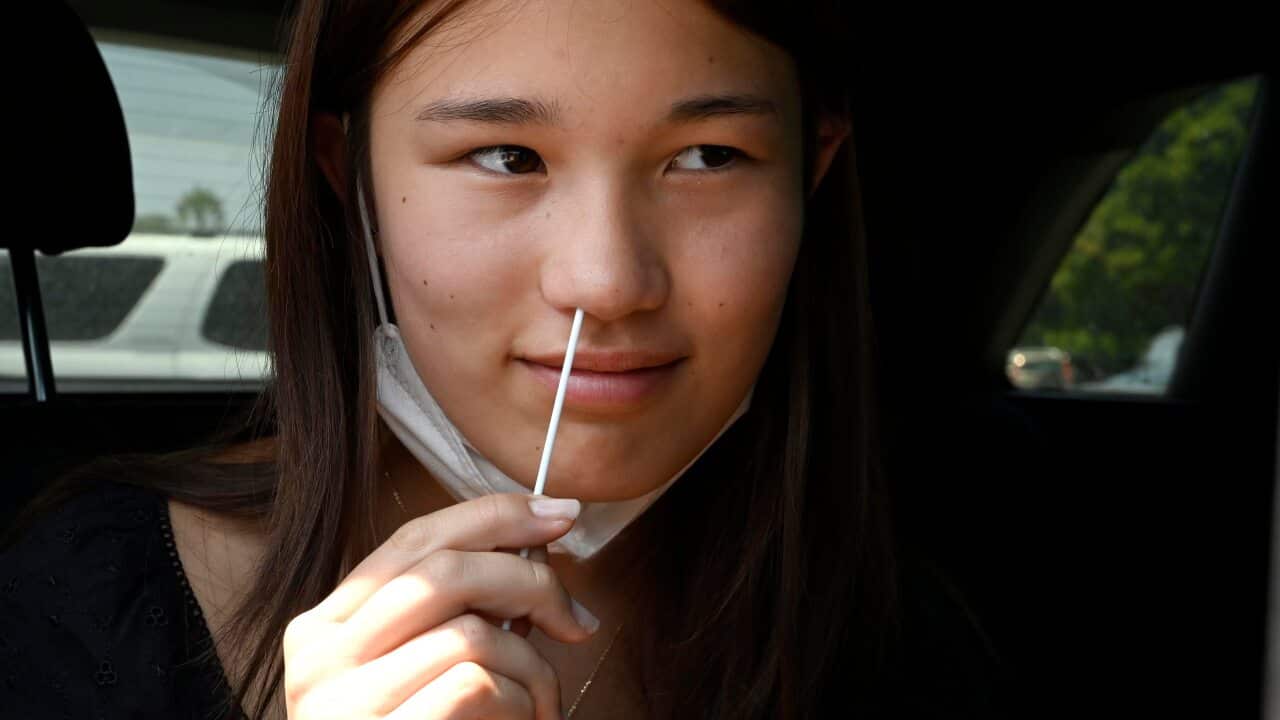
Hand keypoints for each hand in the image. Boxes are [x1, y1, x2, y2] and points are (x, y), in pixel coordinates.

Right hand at [283, 494, 597, 718]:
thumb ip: (452, 613)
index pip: (414, 540)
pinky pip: (474, 684)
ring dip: (533, 666)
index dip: (493, 516)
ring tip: (542, 703)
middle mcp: (319, 655)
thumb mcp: (419, 668)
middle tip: (575, 617)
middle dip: (530, 582)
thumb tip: (534, 550)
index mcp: (325, 626)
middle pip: (445, 571)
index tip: (559, 514)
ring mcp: (339, 701)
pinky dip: (520, 700)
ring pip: (471, 631)